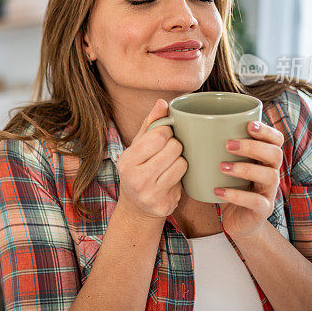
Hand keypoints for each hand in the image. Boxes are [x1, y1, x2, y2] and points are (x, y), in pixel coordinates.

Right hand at [116, 99, 187, 219]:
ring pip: (182, 163)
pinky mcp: (165, 205)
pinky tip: (171, 179)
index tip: (164, 136)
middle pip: (173, 148)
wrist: (137, 207)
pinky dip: (181, 177)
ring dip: (180, 161)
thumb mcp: (138, 146)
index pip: (158, 135)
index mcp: (127, 160)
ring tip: (170, 165)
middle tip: (169, 151)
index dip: (167, 132)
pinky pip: (184, 180)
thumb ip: (150, 124)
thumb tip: (162, 102)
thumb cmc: (139, 170)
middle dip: (175, 146)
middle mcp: (136, 178)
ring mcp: (150, 194)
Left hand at [215, 121, 283, 239]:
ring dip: (245, 168)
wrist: (237, 222)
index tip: (249, 124)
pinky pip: (256, 201)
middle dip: (253, 146)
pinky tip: (218, 191)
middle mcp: (271, 172)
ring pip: (269, 176)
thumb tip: (184, 127)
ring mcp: (269, 192)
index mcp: (264, 159)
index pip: (276, 140)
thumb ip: (215, 149)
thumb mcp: (224, 166)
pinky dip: (236, 195)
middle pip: (275, 154)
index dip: (267, 131)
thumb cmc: (229, 186)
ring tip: (222, 166)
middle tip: (228, 145)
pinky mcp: (263, 210)